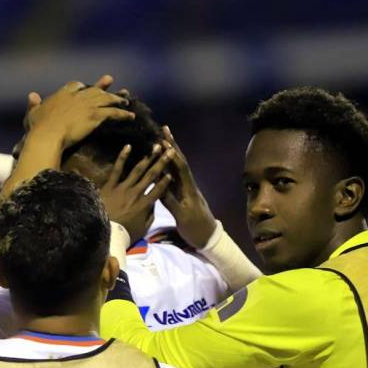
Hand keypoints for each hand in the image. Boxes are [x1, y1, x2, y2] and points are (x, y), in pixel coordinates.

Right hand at [25, 76, 133, 149]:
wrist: (48, 135)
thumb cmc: (38, 128)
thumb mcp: (33, 114)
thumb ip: (34, 104)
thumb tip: (32, 95)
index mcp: (62, 95)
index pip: (74, 85)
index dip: (81, 86)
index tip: (84, 86)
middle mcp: (77, 96)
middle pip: (94, 89)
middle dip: (103, 86)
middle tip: (110, 80)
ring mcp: (88, 105)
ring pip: (106, 98)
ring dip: (117, 99)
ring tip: (125, 100)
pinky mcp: (96, 116)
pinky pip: (113, 113)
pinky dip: (123, 114)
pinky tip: (130, 116)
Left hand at [100, 144, 172, 242]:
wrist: (104, 232)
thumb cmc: (123, 233)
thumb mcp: (141, 228)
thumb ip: (149, 216)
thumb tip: (154, 205)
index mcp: (144, 205)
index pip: (158, 190)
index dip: (166, 181)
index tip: (172, 172)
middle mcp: (136, 193)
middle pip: (151, 176)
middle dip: (161, 163)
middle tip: (169, 152)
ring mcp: (122, 188)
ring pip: (137, 170)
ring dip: (148, 157)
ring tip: (155, 146)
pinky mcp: (110, 185)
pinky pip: (117, 169)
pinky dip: (122, 157)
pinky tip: (128, 146)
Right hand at [160, 125, 217, 247]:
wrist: (208, 238)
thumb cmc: (196, 228)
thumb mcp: (182, 217)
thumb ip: (170, 201)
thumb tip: (158, 185)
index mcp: (189, 189)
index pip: (181, 167)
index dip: (173, 153)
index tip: (164, 139)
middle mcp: (189, 185)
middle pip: (180, 162)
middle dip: (172, 145)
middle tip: (164, 129)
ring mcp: (186, 189)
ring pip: (177, 168)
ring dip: (170, 153)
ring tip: (162, 140)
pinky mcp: (183, 194)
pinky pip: (174, 177)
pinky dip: (168, 167)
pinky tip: (162, 161)